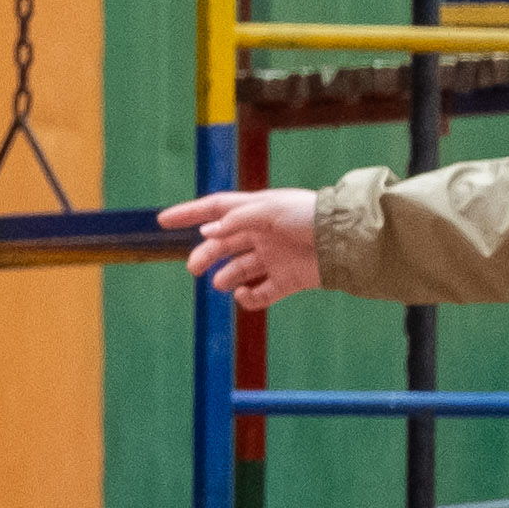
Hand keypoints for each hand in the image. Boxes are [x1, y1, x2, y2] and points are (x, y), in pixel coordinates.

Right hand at [162, 188, 323, 310]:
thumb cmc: (309, 217)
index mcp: (257, 211)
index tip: (163, 221)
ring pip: (239, 269)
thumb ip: (236, 220)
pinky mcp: (288, 279)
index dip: (189, 213)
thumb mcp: (269, 210)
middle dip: (205, 255)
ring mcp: (275, 257)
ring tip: (220, 283)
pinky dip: (250, 298)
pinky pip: (261, 292)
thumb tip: (207, 232)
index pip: (215, 209)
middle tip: (193, 269)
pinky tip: (246, 295)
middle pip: (223, 244)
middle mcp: (263, 234)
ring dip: (225, 277)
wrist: (345, 241)